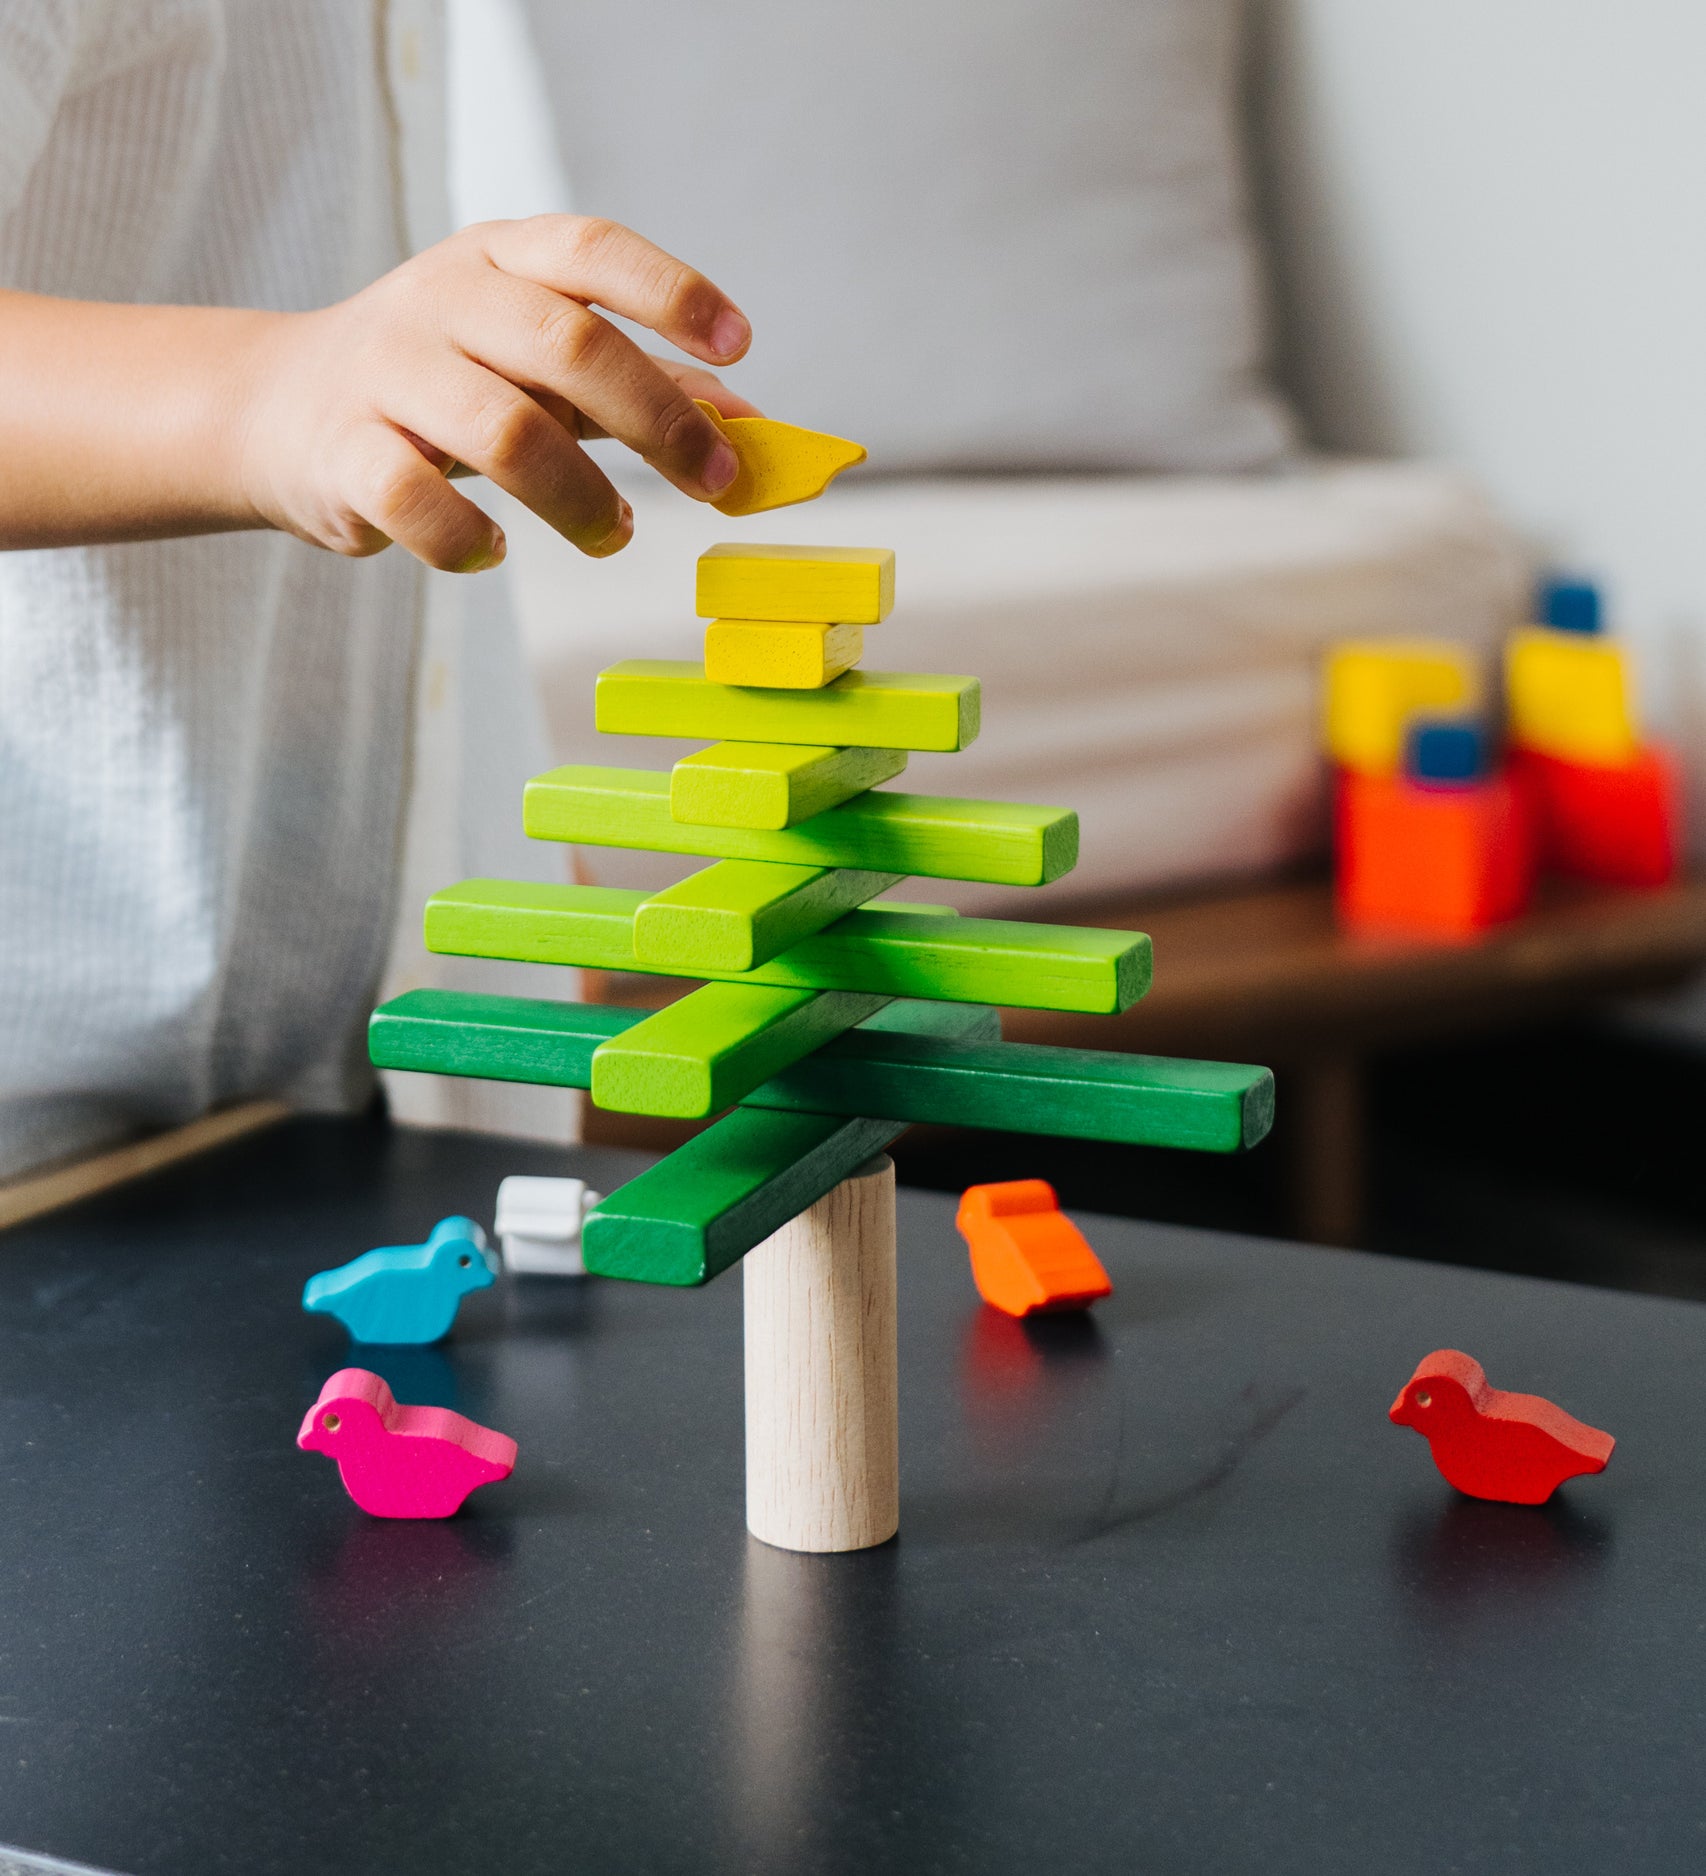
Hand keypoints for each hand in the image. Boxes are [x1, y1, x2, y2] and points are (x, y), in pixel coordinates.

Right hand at [234, 215, 758, 569]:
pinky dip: (471, 541)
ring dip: (583, 498)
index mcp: (499, 256)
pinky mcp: (342, 454)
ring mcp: (385, 373)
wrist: (276, 410)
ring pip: (506, 433)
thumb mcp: (538, 364)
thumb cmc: (441, 384)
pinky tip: (496, 551)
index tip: (740, 347)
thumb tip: (750, 425)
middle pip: (568, 345)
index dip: (672, 293)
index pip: (593, 250)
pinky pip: (419, 502)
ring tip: (615, 533)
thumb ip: (640, 385)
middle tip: (713, 481)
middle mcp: (440, 298)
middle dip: (658, 419)